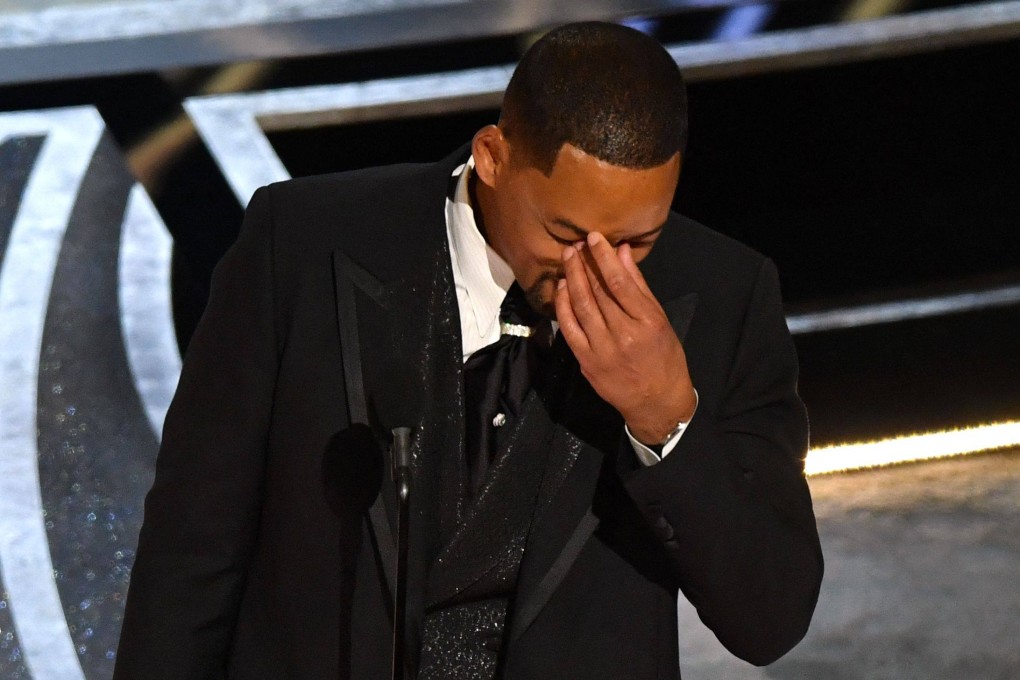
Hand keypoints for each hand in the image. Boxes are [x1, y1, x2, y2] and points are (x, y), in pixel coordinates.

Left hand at [555, 232, 695, 444]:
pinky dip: (563, 305)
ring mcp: (602, 349)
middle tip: (574, 244)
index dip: (603, 258)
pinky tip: (562, 287)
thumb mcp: (660, 319)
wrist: (656, 401)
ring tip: (567, 258)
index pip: (620, 282)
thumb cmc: (664, 357)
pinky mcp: (586, 360)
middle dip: (584, 264)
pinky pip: (569, 328)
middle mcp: (623, 335)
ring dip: (571, 279)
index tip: (594, 238)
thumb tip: (623, 252)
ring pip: (581, 306)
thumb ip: (639, 285)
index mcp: (646, 322)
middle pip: (598, 292)